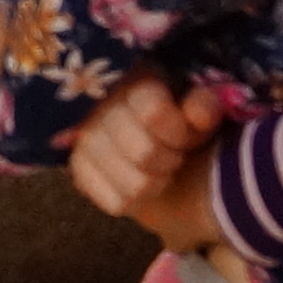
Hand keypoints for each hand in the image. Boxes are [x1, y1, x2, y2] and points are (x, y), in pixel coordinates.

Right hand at [70, 75, 226, 250]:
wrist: (156, 147)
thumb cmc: (179, 123)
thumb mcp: (200, 110)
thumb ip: (203, 106)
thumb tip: (198, 115)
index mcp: (132, 80)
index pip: (153, 112)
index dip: (177, 133)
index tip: (185, 136)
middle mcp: (101, 106)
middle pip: (144, 154)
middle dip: (169, 160)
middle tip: (174, 154)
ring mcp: (85, 139)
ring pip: (133, 184)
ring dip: (155, 183)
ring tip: (158, 170)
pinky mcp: (79, 169)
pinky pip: (116, 202)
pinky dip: (136, 201)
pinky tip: (138, 183)